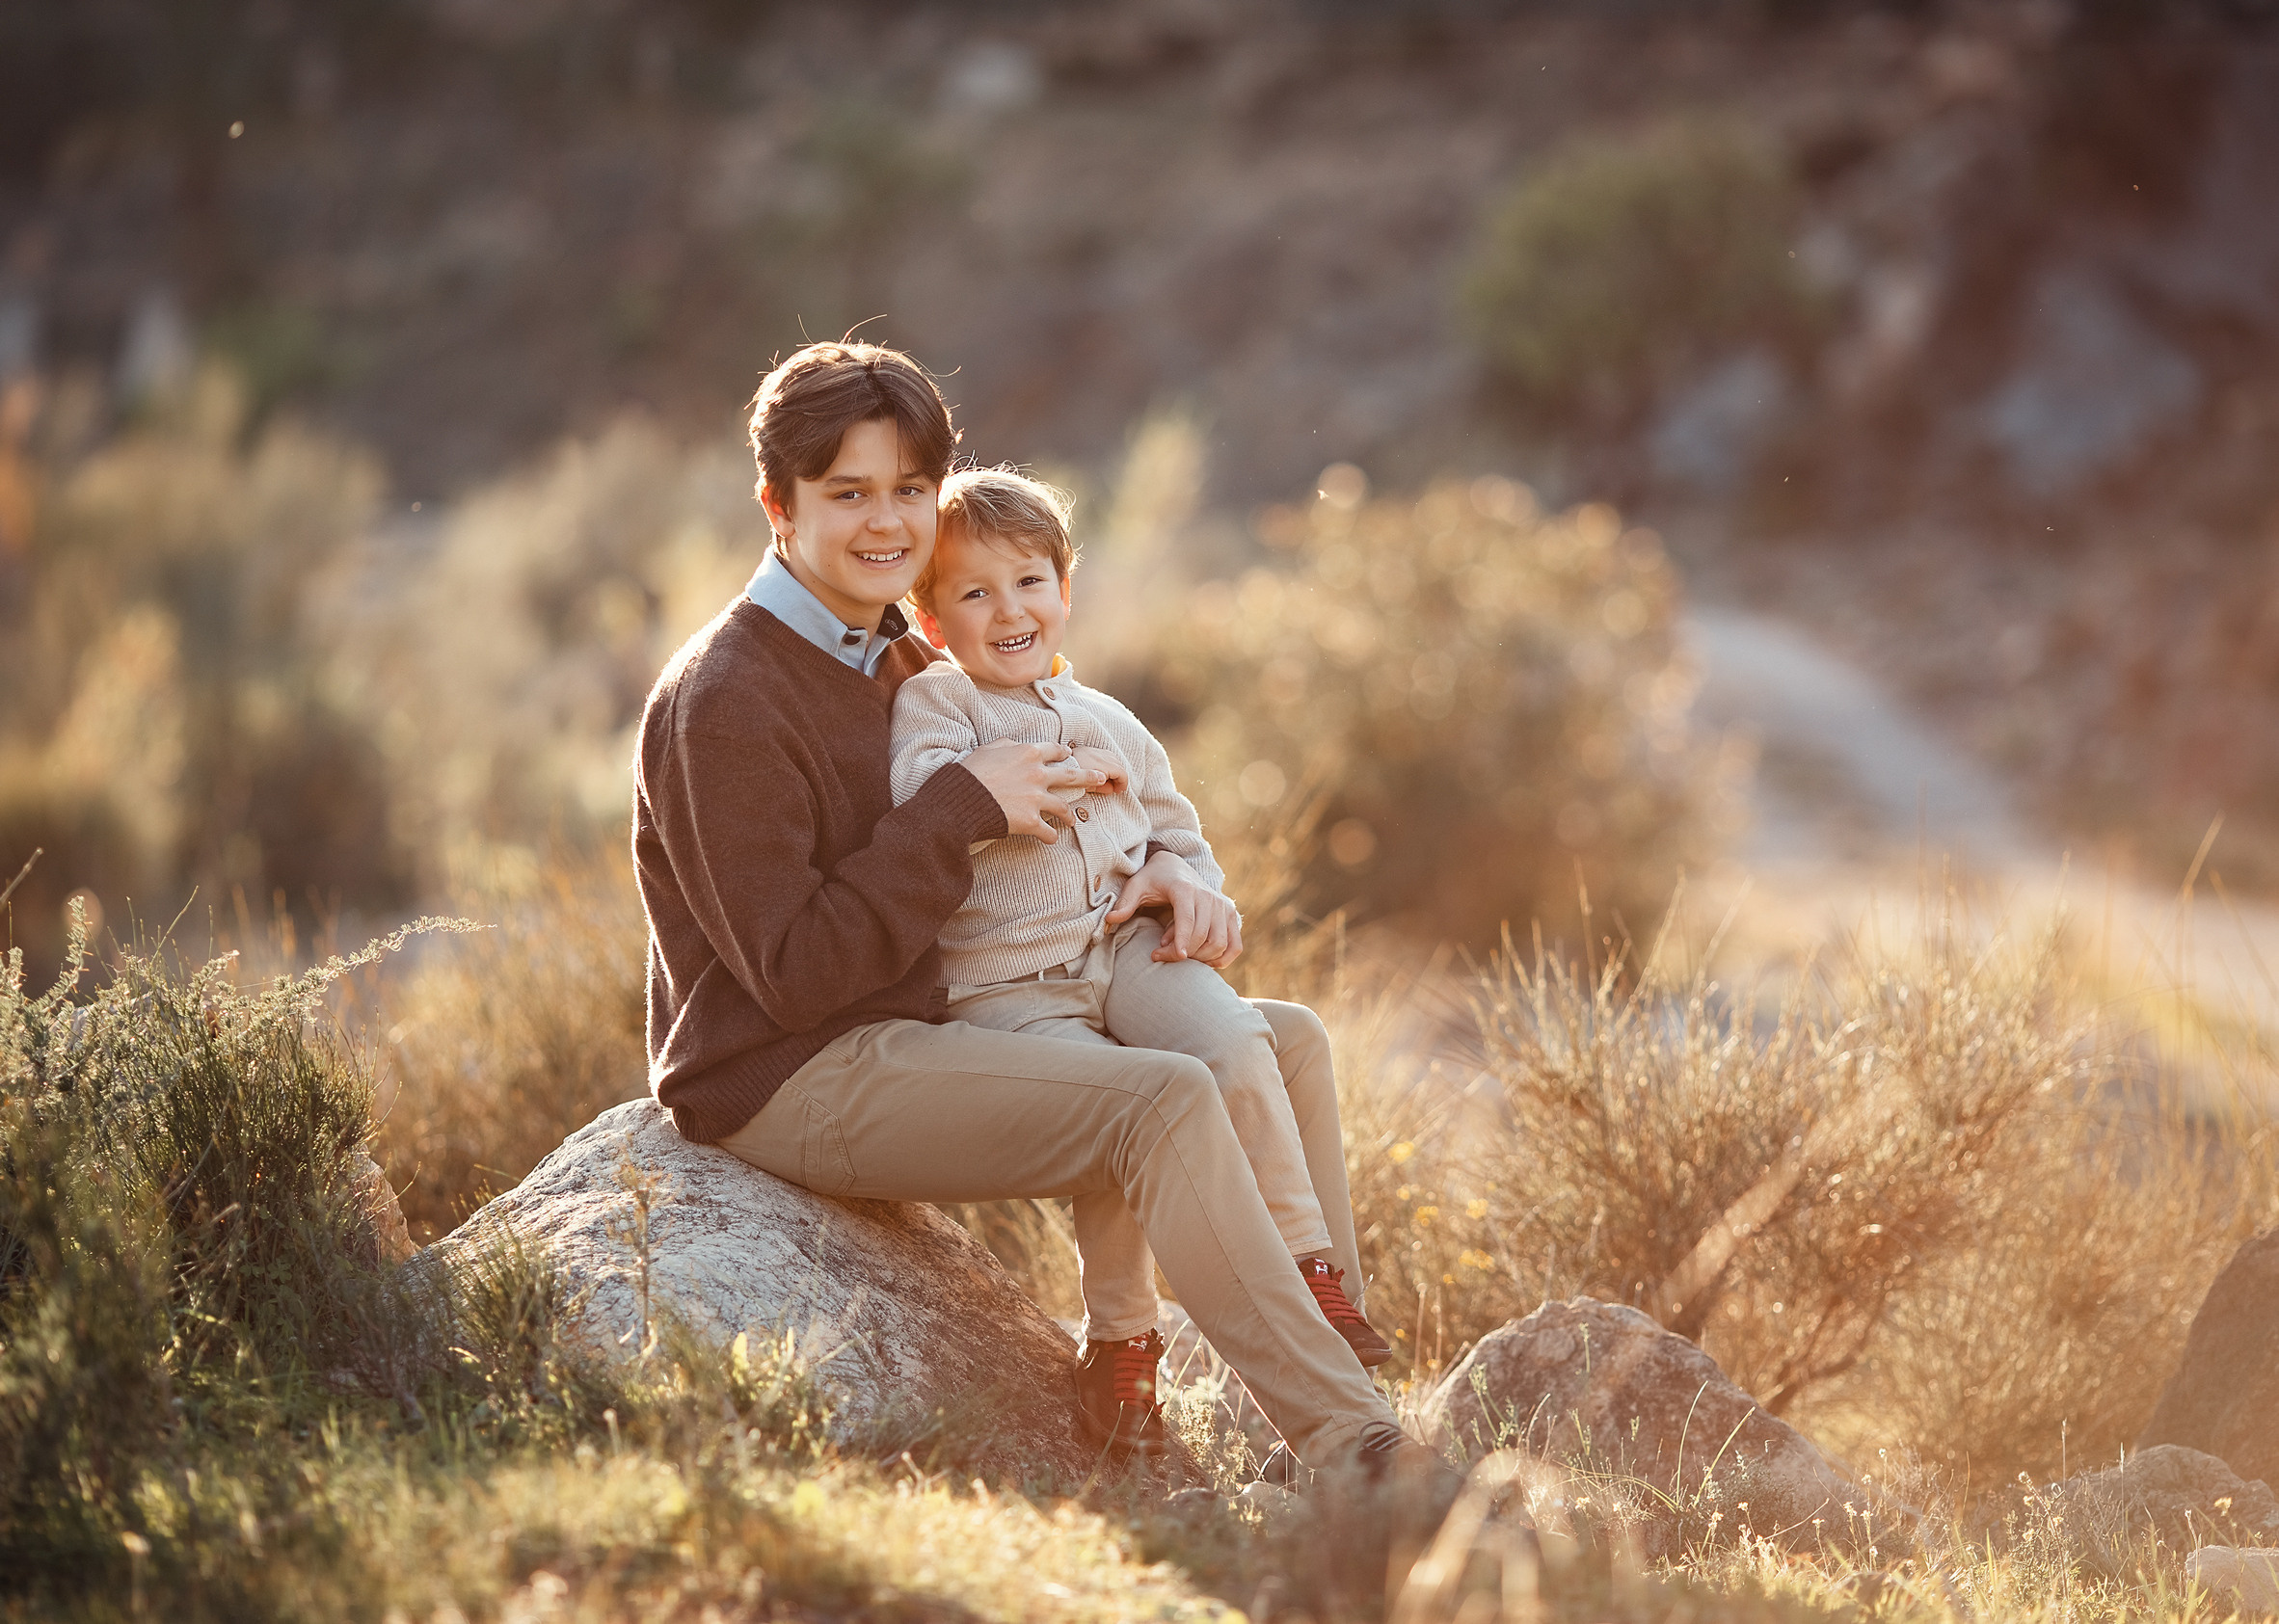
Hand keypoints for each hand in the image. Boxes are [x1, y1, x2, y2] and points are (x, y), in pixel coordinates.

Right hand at [962, 739, 1104, 841]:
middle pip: (1071, 775)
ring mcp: (1037, 798)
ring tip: (1072, 820)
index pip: (1055, 750)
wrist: (960, 800)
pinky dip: (1050, 838)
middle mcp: (1038, 774)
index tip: (1069, 756)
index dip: (1063, 753)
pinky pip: (1048, 832)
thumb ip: (1005, 745)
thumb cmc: (969, 773)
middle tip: (1102, 778)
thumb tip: (1014, 744)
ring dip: (1068, 815)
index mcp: (1028, 753)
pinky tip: (1050, 840)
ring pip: (1063, 807)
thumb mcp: (986, 749)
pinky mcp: (1031, 821)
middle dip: (1089, 777)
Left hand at [1069, 746, 1128, 795]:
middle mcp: (1096, 755)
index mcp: (1098, 765)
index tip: (1120, 791)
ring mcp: (1090, 750)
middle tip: (1117, 786)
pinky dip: (1107, 761)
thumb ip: (1100, 788)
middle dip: (1120, 775)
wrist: (1048, 767)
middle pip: (1117, 762)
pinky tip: (1102, 770)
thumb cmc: (1063, 781)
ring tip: (1110, 779)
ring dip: (1115, 767)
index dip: (1123, 782)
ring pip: (1111, 755)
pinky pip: (1102, 752)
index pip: (1120, 772)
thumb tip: (1111, 788)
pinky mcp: (1084, 749)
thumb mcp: (1083, 789)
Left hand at [1106, 850, 1243, 968]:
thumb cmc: (1154, 879)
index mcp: (1186, 889)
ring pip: (1219, 943)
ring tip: (1177, 952)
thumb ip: (1125, 902)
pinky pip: (1234, 945)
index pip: (1188, 919)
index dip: (1182, 940)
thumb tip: (1110, 921)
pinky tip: (1204, 962)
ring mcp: (1223, 906)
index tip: (1175, 957)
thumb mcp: (1137, 885)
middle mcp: (1209, 897)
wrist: (1176, 866)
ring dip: (1199, 957)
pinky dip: (1223, 958)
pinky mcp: (1231, 914)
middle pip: (1202, 936)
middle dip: (1181, 953)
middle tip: (1158, 955)